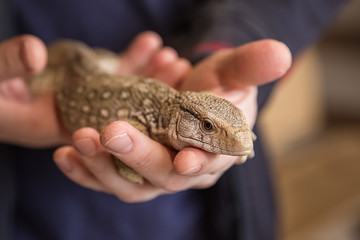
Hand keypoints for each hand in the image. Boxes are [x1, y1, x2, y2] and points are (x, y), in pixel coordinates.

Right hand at [0, 32, 189, 146]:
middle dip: (155, 91)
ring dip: (149, 73)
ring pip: (124, 92)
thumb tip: (34, 51)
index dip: (141, 121)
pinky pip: (112, 74)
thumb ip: (8, 67)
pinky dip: (131, 59)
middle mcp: (78, 118)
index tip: (169, 99)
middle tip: (179, 67)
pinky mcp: (81, 85)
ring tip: (171, 54)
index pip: (109, 132)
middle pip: (126, 112)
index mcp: (58, 127)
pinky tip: (150, 42)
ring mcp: (82, 102)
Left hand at [54, 34, 290, 201]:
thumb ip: (250, 66)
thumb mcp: (233, 73)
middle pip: (163, 176)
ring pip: (129, 185)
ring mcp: (154, 175)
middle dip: (139, 157)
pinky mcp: (128, 171)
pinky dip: (85, 170)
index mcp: (216, 152)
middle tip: (112, 133)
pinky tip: (64, 154)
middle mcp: (185, 171)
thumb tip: (281, 54)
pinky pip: (107, 178)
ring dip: (103, 167)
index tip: (185, 161)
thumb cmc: (215, 88)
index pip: (210, 163)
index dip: (199, 163)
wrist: (191, 99)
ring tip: (77, 141)